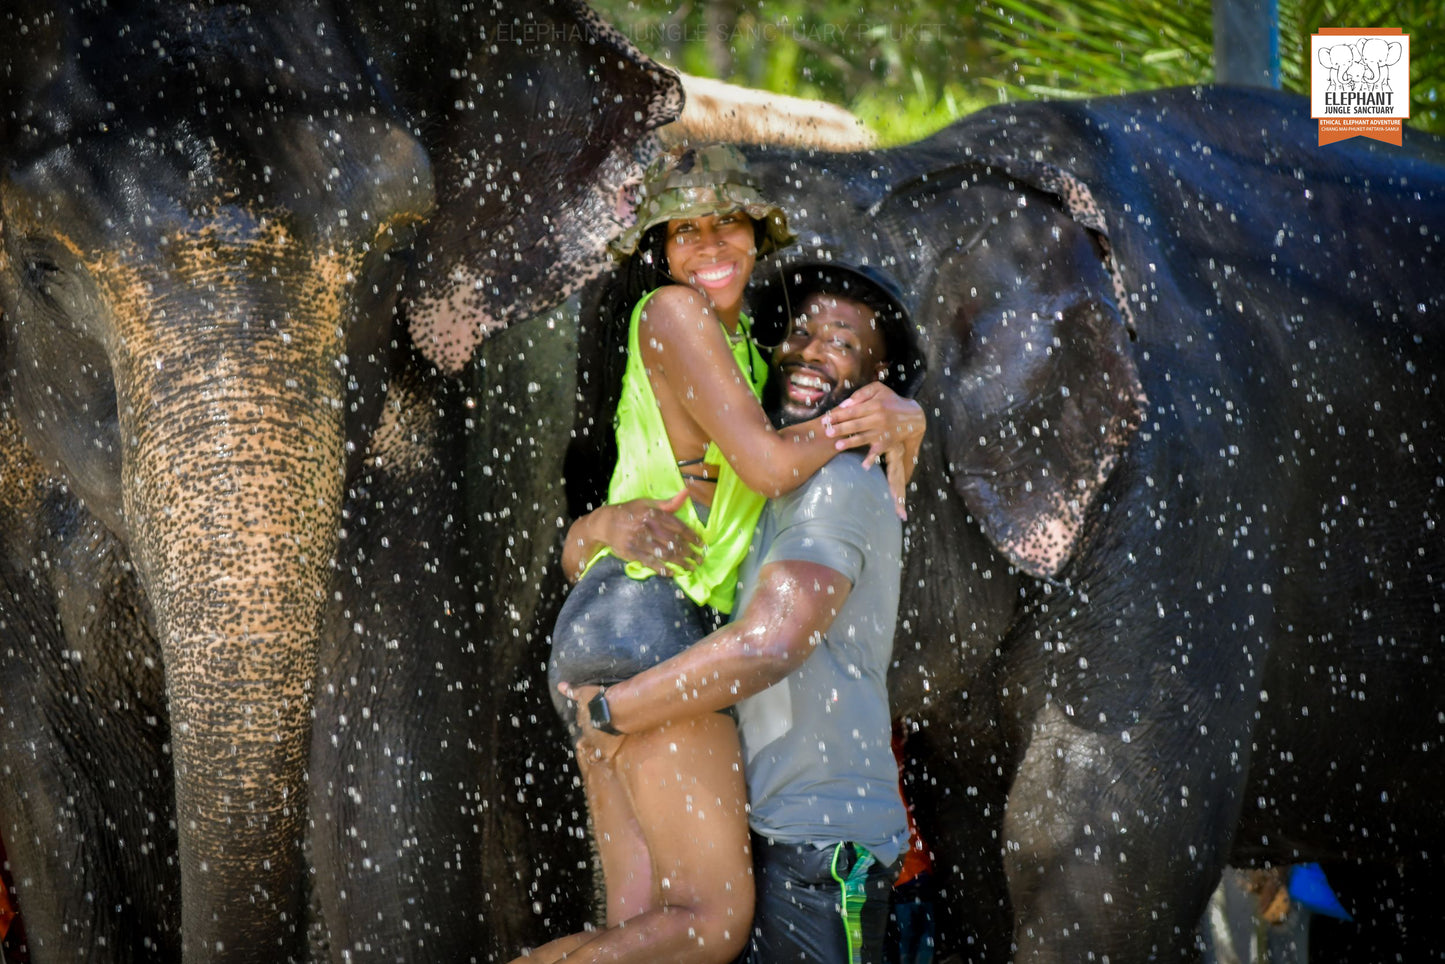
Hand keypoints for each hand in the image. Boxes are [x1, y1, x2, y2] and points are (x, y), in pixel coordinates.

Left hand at [558, 682, 625, 762]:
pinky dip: (602, 755)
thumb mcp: (584, 692)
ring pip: (591, 747)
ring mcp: (597, 741)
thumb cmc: (599, 700)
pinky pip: (602, 755)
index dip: (582, 720)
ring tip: (591, 756)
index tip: (582, 722)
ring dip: (591, 750)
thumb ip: (572, 691)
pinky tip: (603, 757)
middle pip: (584, 736)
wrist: (614, 711)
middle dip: (584, 740)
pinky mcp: (607, 748)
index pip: (581, 719)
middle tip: (580, 744)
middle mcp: (587, 732)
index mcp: (583, 718)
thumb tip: (560, 685)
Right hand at [598, 491, 703, 574]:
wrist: (605, 523)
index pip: (677, 526)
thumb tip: (687, 492)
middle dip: (689, 552)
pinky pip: (650, 562)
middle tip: (700, 559)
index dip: (691, 536)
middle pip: (673, 542)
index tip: (701, 543)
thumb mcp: (647, 503)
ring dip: (680, 562)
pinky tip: (672, 572)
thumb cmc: (629, 512)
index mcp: (653, 513)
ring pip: (664, 553)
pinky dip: (662, 569)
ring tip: (691, 568)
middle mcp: (647, 527)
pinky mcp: (632, 552)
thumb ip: (668, 503)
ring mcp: (639, 541)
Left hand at [822, 382, 925, 517]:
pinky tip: (864, 466)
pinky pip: (878, 451)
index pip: (852, 411)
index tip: (826, 419)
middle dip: (840, 428)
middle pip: (856, 424)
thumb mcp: (878, 390)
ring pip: (864, 438)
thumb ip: (861, 394)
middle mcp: (878, 418)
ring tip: (838, 445)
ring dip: (850, 442)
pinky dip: (871, 459)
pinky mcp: (887, 442)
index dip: (838, 415)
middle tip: (827, 432)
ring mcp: (883, 432)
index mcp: (875, 405)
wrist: (912, 416)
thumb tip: (845, 404)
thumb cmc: (891, 401)